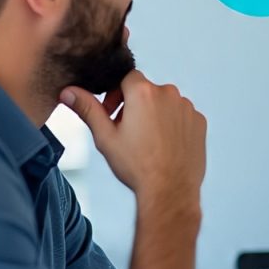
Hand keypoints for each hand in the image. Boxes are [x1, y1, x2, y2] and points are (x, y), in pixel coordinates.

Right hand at [60, 70, 205, 203]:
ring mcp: (187, 107)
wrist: (170, 190)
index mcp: (144, 92)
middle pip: (146, 91)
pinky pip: (182, 116)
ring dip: (154, 115)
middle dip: (134, 106)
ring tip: (147, 142)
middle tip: (127, 132)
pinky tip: (164, 145)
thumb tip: (68, 91)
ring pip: (165, 103)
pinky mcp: (199, 122)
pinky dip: (173, 125)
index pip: (126, 78)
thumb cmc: (137, 166)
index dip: (116, 94)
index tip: (112, 114)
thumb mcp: (105, 137)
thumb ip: (88, 109)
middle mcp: (169, 94)